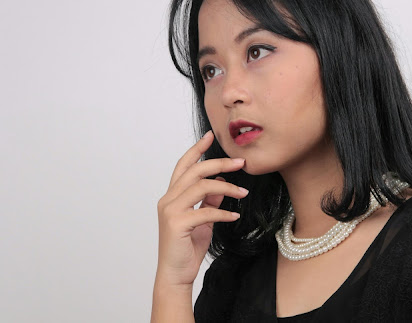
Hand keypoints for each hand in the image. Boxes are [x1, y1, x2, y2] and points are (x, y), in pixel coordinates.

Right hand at [154, 130, 247, 288]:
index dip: (196, 149)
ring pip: (201, 186)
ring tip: (244, 193)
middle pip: (195, 170)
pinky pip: (206, 211)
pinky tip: (235, 216)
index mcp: (172, 196)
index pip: (183, 165)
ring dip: (227, 187)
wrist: (175, 275)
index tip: (210, 136)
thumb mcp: (202, 220)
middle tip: (241, 162)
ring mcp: (171, 211)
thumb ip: (208, 201)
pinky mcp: (177, 224)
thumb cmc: (187, 247)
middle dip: (220, 163)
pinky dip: (223, 212)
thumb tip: (222, 184)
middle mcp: (168, 199)